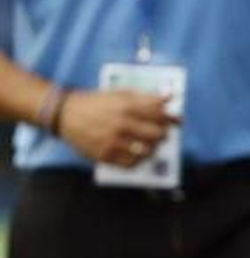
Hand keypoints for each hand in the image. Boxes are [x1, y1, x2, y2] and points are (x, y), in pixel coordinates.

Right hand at [57, 89, 179, 166]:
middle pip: (158, 134)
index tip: (175, 120)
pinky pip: (131, 163)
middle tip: (162, 133)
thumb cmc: (97, 102)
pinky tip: (139, 154)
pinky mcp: (104, 155)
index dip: (172, 118)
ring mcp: (113, 142)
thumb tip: (171, 97)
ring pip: (147, 150)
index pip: (161, 115)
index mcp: (127, 106)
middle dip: (164, 133)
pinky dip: (140, 160)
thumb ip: (146, 97)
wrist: (65, 113)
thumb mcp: (120, 93)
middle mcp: (121, 125)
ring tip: (152, 144)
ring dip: (154, 148)